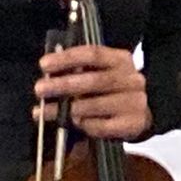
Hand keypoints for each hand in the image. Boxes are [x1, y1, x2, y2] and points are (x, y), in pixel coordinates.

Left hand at [36, 44, 152, 139]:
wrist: (140, 114)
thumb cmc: (112, 91)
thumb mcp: (101, 73)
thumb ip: (80, 70)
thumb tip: (49, 74)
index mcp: (121, 60)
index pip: (93, 54)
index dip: (67, 58)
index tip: (44, 64)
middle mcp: (131, 79)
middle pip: (94, 80)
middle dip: (63, 85)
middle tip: (40, 89)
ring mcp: (134, 102)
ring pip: (95, 105)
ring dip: (66, 109)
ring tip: (46, 111)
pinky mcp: (133, 124)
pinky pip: (102, 126)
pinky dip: (84, 125)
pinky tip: (72, 124)